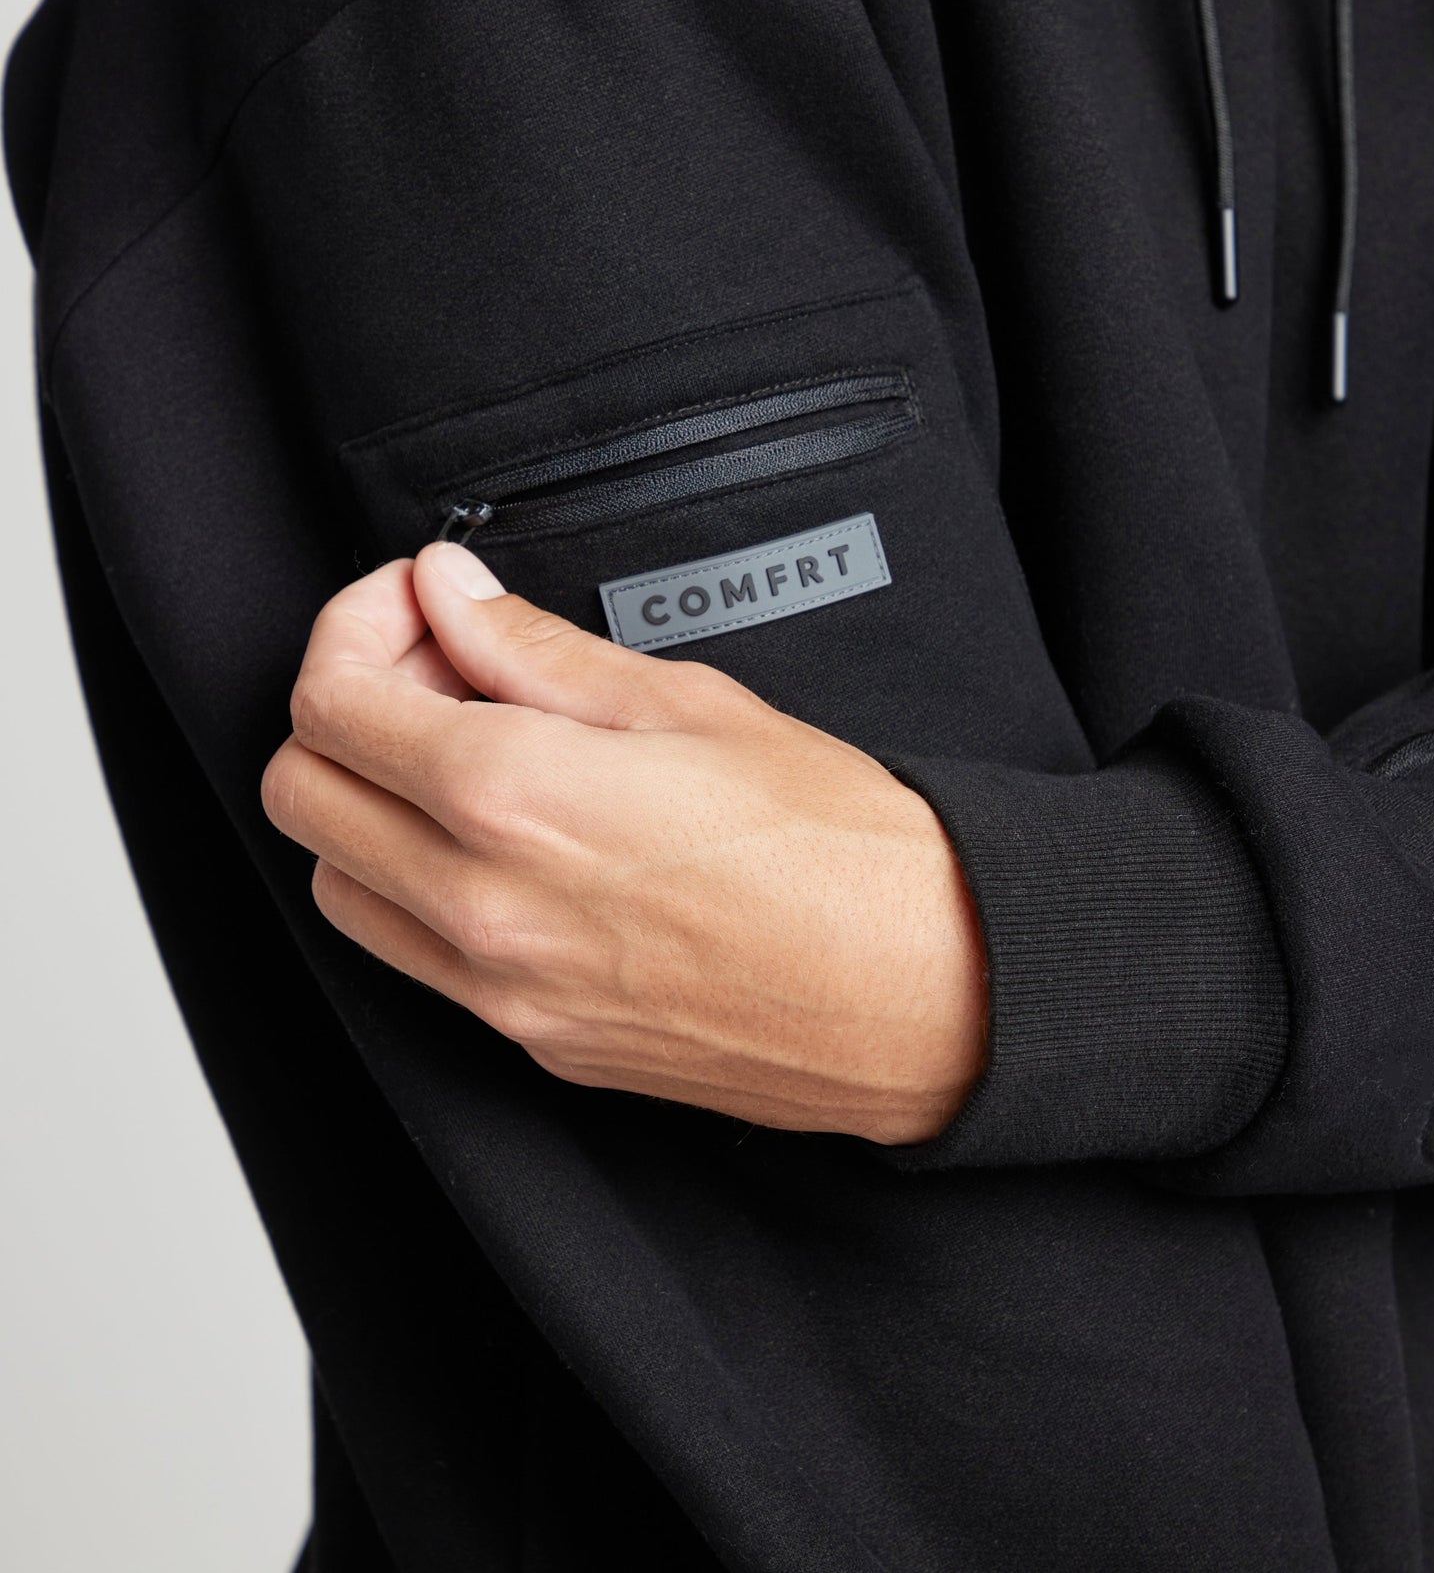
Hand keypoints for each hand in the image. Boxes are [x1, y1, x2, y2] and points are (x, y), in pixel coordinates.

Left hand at [261, 542, 987, 1144]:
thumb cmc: (841, 846)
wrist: (930, 992)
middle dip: (343, 707)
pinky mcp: (534, 1042)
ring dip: (368, 804)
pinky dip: (419, 884)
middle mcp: (482, 909)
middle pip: (301, 795)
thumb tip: (447, 593)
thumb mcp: (689, 705)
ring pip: (338, 885)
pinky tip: (506, 841)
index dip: (355, 626)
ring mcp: (502, 991)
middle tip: (436, 666)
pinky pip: (415, 957)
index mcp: (514, 801)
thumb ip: (537, 649)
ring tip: (469, 755)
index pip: (331, 703)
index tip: (414, 602)